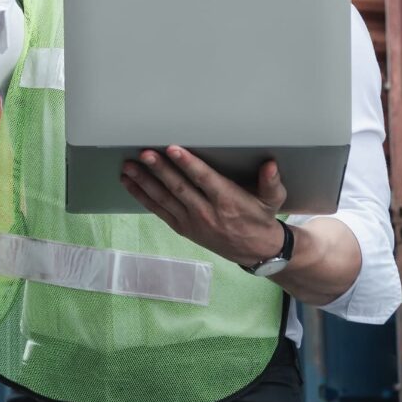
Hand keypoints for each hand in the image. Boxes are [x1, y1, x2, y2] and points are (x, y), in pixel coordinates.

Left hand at [120, 151, 288, 267]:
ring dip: (144, 182)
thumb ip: (271, 182)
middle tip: (144, 154)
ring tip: (129, 167)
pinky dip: (143, 196)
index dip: (188, 164)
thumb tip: (270, 165)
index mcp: (228, 201)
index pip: (204, 179)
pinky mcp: (183, 228)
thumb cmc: (261, 218)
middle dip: (160, 170)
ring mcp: (192, 222)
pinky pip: (159, 211)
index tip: (173, 149)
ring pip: (164, 199)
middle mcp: (207, 212)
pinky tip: (130, 183)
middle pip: (179, 188)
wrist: (256, 251)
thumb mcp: (272, 200)